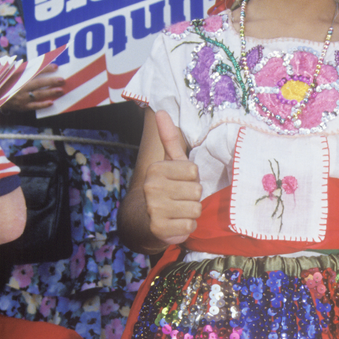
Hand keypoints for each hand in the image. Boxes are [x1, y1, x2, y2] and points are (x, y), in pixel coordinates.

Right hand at [2, 65, 64, 111]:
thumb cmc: (9, 83)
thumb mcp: (15, 74)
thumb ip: (28, 69)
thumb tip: (44, 64)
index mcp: (18, 77)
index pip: (34, 71)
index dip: (45, 69)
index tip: (56, 67)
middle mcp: (20, 87)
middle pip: (38, 83)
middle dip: (50, 81)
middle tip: (62, 80)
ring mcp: (21, 98)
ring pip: (37, 95)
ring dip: (49, 92)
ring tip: (60, 90)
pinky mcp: (22, 107)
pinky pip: (34, 106)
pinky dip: (42, 105)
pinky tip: (51, 103)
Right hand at [142, 111, 202, 245]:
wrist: (142, 222)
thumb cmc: (164, 189)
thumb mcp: (168, 163)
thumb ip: (168, 138)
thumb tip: (160, 110)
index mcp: (155, 170)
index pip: (193, 172)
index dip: (191, 180)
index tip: (179, 184)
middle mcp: (152, 188)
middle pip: (196, 191)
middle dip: (192, 198)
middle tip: (178, 200)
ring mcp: (154, 209)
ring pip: (195, 209)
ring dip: (190, 213)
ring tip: (177, 213)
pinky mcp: (159, 229)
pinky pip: (190, 226)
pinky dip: (186, 228)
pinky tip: (175, 224)